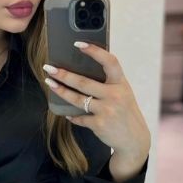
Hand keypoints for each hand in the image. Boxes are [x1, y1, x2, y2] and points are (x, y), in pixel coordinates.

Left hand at [43, 41, 150, 156]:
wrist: (134, 139)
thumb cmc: (125, 112)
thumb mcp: (123, 93)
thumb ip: (108, 83)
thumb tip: (81, 70)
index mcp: (121, 83)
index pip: (109, 62)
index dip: (94, 51)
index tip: (78, 44)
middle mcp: (115, 95)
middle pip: (84, 82)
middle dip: (64, 75)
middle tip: (49, 68)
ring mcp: (107, 110)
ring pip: (78, 99)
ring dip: (61, 91)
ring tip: (49, 83)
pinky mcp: (99, 124)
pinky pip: (80, 117)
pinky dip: (73, 115)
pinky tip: (67, 113)